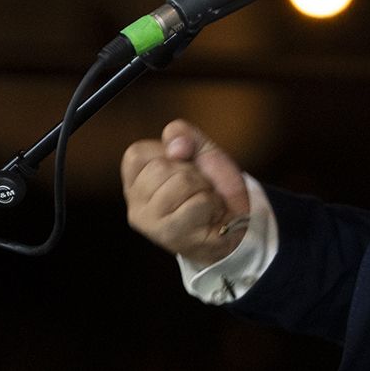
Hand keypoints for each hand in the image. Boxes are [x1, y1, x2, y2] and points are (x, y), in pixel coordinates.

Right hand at [120, 119, 251, 267]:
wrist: (236, 218)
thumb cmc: (211, 183)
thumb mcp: (198, 147)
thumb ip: (182, 134)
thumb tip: (175, 149)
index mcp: (134, 182)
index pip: (137, 154)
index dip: (169, 154)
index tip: (181, 168)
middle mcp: (135, 206)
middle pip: (161, 168)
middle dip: (191, 172)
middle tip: (197, 188)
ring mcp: (151, 224)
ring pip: (181, 183)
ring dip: (203, 188)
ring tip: (204, 201)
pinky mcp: (172, 237)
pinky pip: (198, 203)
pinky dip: (212, 203)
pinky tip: (210, 215)